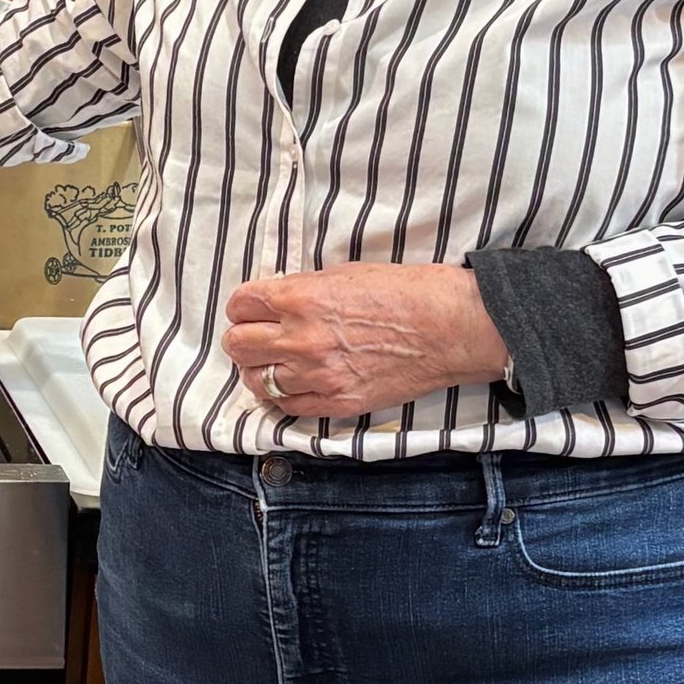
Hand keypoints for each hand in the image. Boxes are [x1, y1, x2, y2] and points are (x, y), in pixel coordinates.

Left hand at [222, 263, 508, 419]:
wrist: (446, 328)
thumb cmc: (400, 293)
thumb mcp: (340, 275)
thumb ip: (299, 291)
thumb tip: (272, 304)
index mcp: (299, 298)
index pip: (240, 305)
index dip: (244, 307)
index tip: (251, 311)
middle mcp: (301, 338)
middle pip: (238, 345)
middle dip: (244, 338)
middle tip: (258, 338)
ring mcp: (318, 375)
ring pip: (257, 381)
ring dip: (261, 370)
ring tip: (276, 363)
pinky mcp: (337, 402)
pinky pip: (287, 407)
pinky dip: (284, 396)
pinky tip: (294, 384)